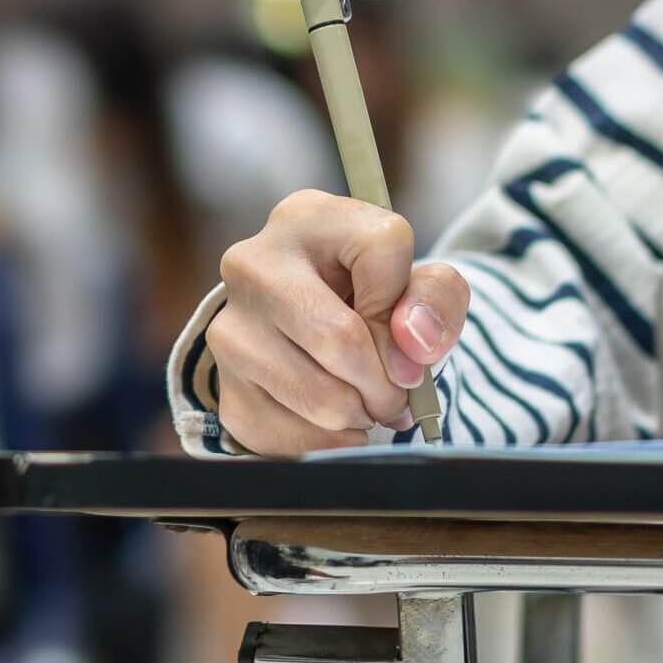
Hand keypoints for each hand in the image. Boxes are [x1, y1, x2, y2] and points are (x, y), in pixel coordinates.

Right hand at [207, 190, 468, 455]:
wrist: (317, 333)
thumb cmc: (373, 300)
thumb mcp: (420, 283)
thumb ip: (437, 298)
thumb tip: (411, 345)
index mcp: (306, 218)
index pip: (381, 250)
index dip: (409, 304)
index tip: (409, 335)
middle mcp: (251, 264)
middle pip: (339, 338)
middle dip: (386, 381)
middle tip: (398, 393)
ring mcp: (229, 330)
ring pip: (319, 398)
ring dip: (361, 415)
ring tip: (365, 402)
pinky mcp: (226, 390)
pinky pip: (291, 437)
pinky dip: (329, 443)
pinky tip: (334, 423)